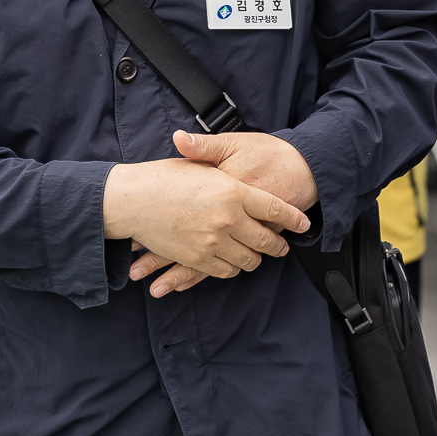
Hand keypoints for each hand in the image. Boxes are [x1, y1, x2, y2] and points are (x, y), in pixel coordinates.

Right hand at [103, 157, 308, 294]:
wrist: (132, 200)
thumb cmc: (165, 177)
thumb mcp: (202, 164)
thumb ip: (232, 175)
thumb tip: (251, 176)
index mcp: (233, 191)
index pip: (275, 208)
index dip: (293, 218)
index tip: (303, 224)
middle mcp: (228, 219)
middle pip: (266, 240)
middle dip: (278, 245)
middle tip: (282, 246)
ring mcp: (213, 242)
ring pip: (248, 260)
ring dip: (256, 259)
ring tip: (259, 256)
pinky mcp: (198, 259)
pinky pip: (226, 271)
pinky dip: (233, 268)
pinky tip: (234, 263)